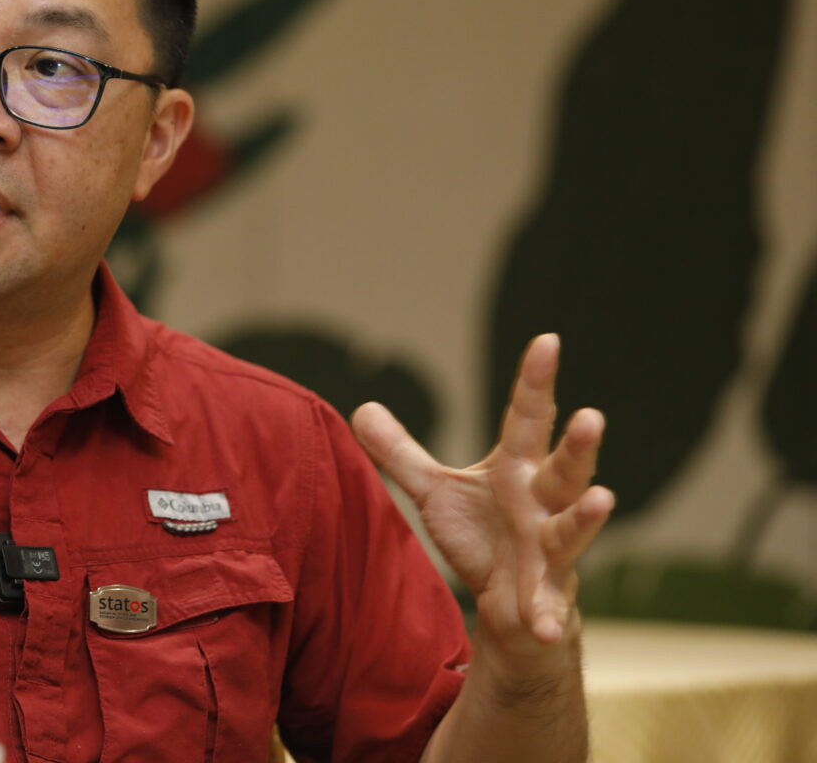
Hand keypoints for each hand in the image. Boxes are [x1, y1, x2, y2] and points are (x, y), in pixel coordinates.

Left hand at [352, 335, 613, 661]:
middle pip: (564, 468)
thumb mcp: (435, 490)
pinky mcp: (546, 595)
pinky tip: (545, 625)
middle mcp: (542, 502)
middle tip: (591, 417)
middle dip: (578, 446)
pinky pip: (549, 605)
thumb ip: (401, 453)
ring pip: (573, 528)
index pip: (527, 417)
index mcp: (517, 468)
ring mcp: (550, 549)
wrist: (508, 606)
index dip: (536, 381)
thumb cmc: (482, 537)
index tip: (547, 340)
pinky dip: (547, 615)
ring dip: (588, 516)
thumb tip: (362, 406)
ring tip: (603, 499)